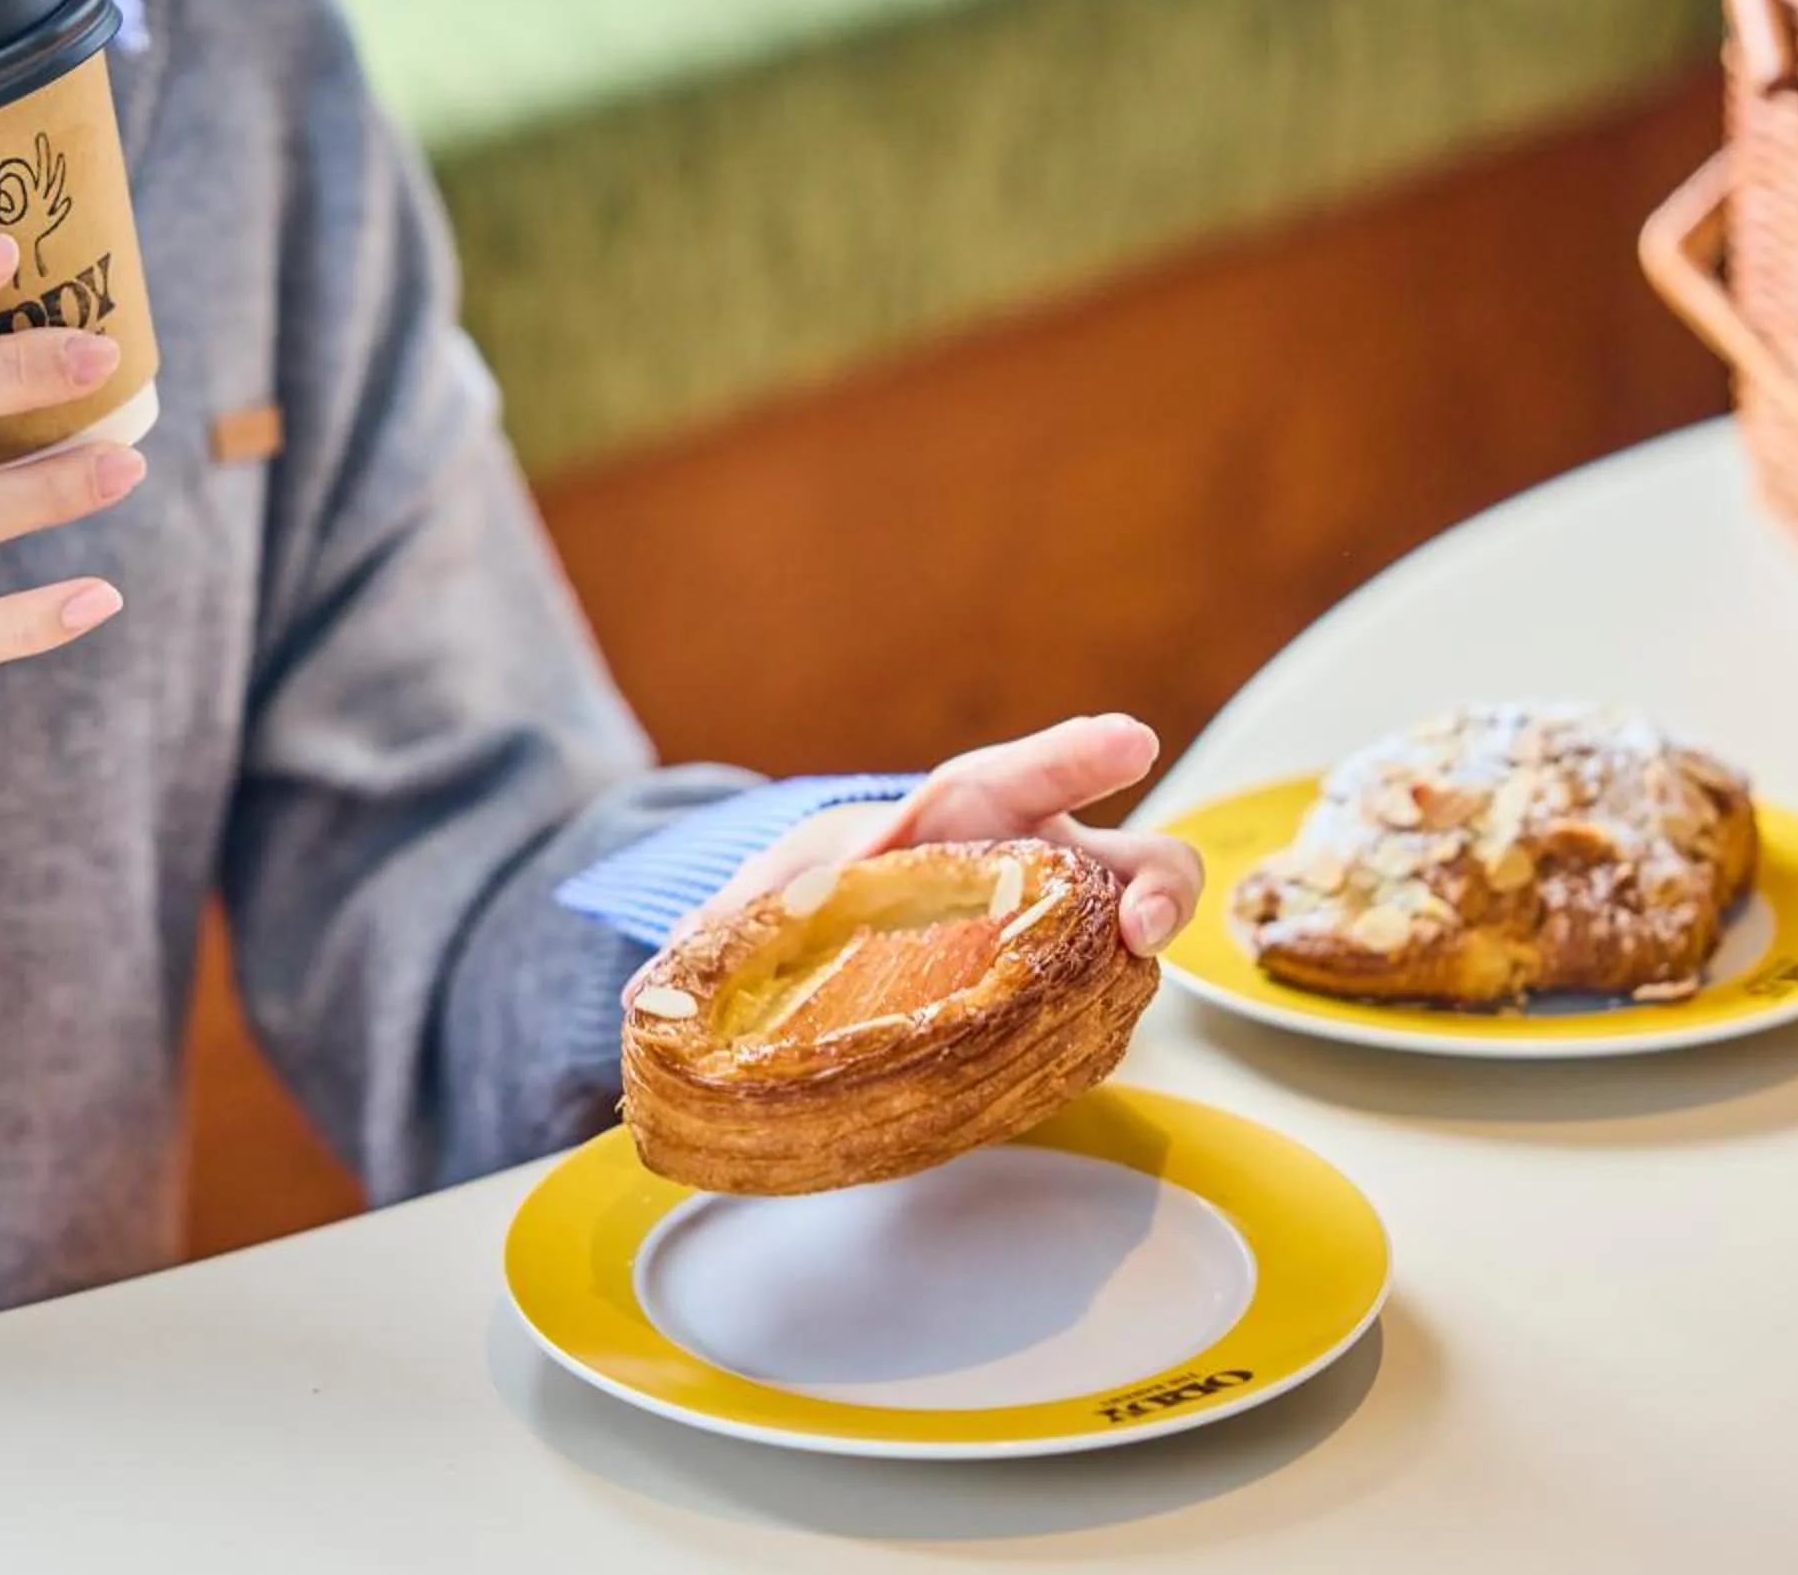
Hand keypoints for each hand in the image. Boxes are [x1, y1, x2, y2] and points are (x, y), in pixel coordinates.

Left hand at [652, 716, 1203, 979]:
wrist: (866, 930)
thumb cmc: (839, 887)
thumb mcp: (779, 892)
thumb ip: (722, 929)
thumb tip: (639, 998)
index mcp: (976, 812)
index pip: (1032, 772)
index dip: (1080, 758)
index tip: (1132, 741)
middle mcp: (1044, 864)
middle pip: (1137, 858)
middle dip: (1158, 884)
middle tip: (1145, 919)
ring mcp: (1071, 932)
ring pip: (1139, 936)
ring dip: (1141, 966)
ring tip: (1126, 988)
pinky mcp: (1070, 996)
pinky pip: (1107, 1008)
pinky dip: (1102, 1027)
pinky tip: (1074, 1055)